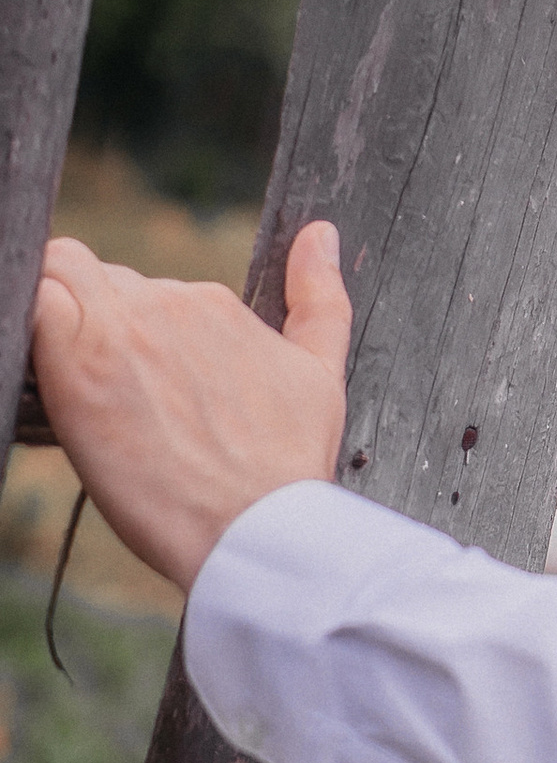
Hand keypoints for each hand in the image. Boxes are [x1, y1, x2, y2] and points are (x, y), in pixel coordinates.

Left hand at [29, 221, 352, 590]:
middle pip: (101, 284)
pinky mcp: (77, 357)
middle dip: (95, 324)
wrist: (257, 527)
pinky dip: (29, 322)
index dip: (131, 335)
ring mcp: (121, 327)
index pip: (145, 290)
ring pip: (59, 279)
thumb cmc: (288, 468)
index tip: (135, 384)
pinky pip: (33, 301)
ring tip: (77, 389)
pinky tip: (48, 374)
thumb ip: (319, 300)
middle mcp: (169, 303)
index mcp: (215, 304)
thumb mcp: (320, 377)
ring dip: (56, 319)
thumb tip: (321, 235)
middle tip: (110, 396)